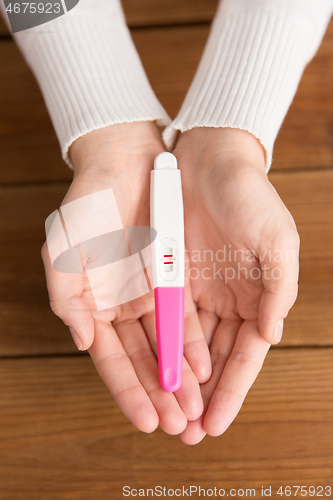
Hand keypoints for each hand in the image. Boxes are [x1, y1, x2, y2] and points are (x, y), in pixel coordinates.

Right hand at [41, 122, 210, 435]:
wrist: (124, 164)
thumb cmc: (88, 206)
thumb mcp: (62, 250)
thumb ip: (66, 297)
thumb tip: (81, 341)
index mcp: (93, 307)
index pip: (111, 360)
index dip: (128, 391)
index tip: (147, 421)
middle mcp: (122, 307)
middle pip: (142, 360)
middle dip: (160, 394)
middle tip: (179, 426)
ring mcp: (149, 294)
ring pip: (166, 345)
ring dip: (180, 378)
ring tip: (196, 409)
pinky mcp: (173, 277)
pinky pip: (186, 315)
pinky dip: (193, 342)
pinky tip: (204, 367)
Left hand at [173, 128, 299, 443]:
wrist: (209, 159)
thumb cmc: (250, 196)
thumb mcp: (276, 240)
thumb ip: (279, 289)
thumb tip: (271, 337)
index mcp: (257, 296)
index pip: (245, 355)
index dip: (232, 391)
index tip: (216, 424)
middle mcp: (227, 300)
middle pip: (215, 359)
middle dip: (204, 396)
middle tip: (188, 433)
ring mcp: (197, 290)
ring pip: (189, 346)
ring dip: (181, 380)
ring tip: (169, 413)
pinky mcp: (171, 275)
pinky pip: (165, 317)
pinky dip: (162, 345)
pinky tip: (155, 371)